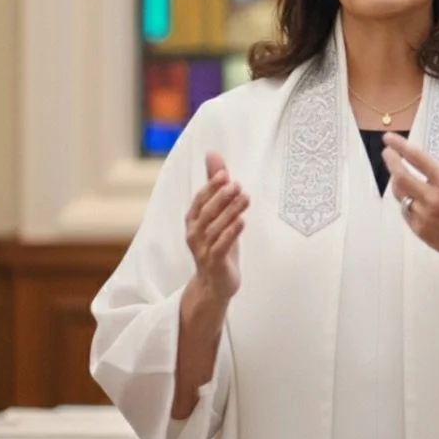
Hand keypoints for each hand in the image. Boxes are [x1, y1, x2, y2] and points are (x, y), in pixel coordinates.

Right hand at [185, 152, 249, 303]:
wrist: (215, 284)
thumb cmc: (217, 244)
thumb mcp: (217, 214)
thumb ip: (215, 186)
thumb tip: (213, 154)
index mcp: (193, 221)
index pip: (199, 200)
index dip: (210, 187)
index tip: (224, 174)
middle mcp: (194, 234)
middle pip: (206, 212)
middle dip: (221, 197)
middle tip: (237, 185)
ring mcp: (203, 249)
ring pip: (215, 228)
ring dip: (230, 212)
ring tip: (245, 198)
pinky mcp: (214, 263)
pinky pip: (221, 246)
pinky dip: (231, 233)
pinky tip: (242, 221)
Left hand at [382, 123, 438, 287]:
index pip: (416, 158)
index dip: (399, 146)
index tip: (389, 138)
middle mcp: (433, 199)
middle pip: (400, 175)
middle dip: (390, 161)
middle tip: (388, 153)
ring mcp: (424, 216)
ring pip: (400, 193)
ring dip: (396, 181)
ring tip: (398, 173)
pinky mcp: (420, 230)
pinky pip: (406, 211)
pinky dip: (407, 201)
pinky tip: (412, 196)